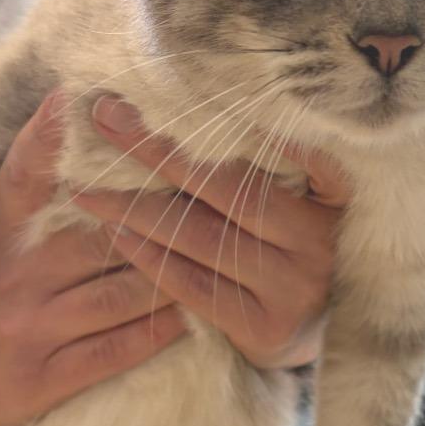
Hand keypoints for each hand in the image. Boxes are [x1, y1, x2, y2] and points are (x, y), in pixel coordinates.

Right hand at [0, 92, 187, 425]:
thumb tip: (69, 106)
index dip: (52, 140)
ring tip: (219, 261)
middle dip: (161, 219)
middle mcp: (15, 277)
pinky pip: (112, 352)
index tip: (88, 102)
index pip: (26, 177)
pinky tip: (192, 317)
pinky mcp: (42, 379)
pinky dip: (156, 333)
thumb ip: (31, 180)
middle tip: (214, 201)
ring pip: (118, 295)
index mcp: (2, 235)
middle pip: (103, 238)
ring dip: (172, 276)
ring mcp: (29, 329)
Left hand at [74, 96, 349, 369]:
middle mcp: (317, 241)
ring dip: (138, 207)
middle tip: (109, 118)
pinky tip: (117, 233)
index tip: (198, 96)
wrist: (317, 330)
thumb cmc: (299, 244)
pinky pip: (193, 285)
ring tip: (89, 186)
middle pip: (228, 187)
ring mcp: (291, 287)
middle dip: (160, 151)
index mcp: (335, 199)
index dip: (260, 127)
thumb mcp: (312, 197)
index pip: (302, 152)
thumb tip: (208, 107)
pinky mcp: (262, 327)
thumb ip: (278, 158)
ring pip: (202, 237)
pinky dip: (150, 256)